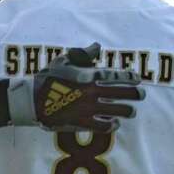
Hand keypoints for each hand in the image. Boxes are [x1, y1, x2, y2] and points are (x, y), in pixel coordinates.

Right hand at [6, 42, 144, 133]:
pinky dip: (112, 125)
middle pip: (122, 93)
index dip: (130, 77)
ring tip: (131, 111)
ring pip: (117, 111)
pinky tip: (115, 123)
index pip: (116, 75)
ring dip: (127, 111)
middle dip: (135, 94)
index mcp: (89, 75)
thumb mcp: (64, 60)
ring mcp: (88, 108)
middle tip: (141, 95)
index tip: (138, 79)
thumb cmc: (48, 78)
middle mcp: (92, 91)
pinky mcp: (81, 122)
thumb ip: (83, 54)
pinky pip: (103, 126)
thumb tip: (97, 47)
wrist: (31, 100)